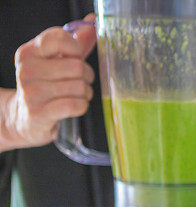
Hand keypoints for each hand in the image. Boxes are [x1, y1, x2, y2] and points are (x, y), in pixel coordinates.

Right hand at [1, 15, 95, 149]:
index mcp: (29, 52)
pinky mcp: (40, 112)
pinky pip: (76, 104)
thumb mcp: (57, 61)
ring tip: (76, 95)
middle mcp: (27, 69)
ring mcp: (32, 92)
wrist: (25, 117)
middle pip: (77, 66)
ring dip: (86, 93)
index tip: (76, 57)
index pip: (60, 38)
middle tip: (81, 81)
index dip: (77, 49)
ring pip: (80, 86)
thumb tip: (93, 22)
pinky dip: (82, 105)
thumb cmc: (46, 86)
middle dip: (87, 76)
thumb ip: (76, 43)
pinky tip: (75, 105)